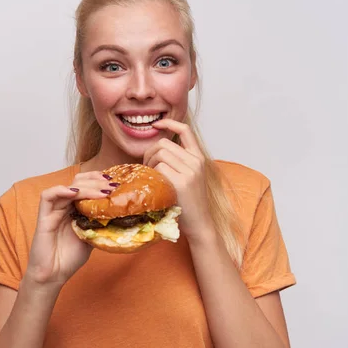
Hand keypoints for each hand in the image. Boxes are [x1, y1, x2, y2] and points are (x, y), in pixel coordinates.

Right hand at [25, 171, 118, 286]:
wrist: (53, 276)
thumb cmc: (69, 258)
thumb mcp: (92, 239)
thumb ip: (100, 225)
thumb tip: (119, 216)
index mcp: (75, 209)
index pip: (86, 185)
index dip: (99, 180)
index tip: (115, 182)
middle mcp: (65, 206)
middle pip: (78, 182)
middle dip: (96, 181)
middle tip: (112, 186)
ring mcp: (54, 210)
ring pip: (67, 187)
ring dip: (86, 186)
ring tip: (102, 191)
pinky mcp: (43, 217)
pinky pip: (48, 196)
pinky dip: (61, 191)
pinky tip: (76, 193)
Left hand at [143, 118, 213, 240]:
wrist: (200, 224)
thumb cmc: (189, 203)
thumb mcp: (189, 177)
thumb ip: (178, 162)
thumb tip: (155, 149)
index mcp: (198, 157)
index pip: (185, 130)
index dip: (169, 123)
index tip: (156, 125)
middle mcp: (196, 161)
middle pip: (163, 143)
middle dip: (149, 153)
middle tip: (146, 168)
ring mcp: (190, 171)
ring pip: (159, 154)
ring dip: (148, 164)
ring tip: (150, 178)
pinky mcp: (182, 182)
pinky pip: (159, 168)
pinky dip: (151, 175)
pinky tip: (154, 185)